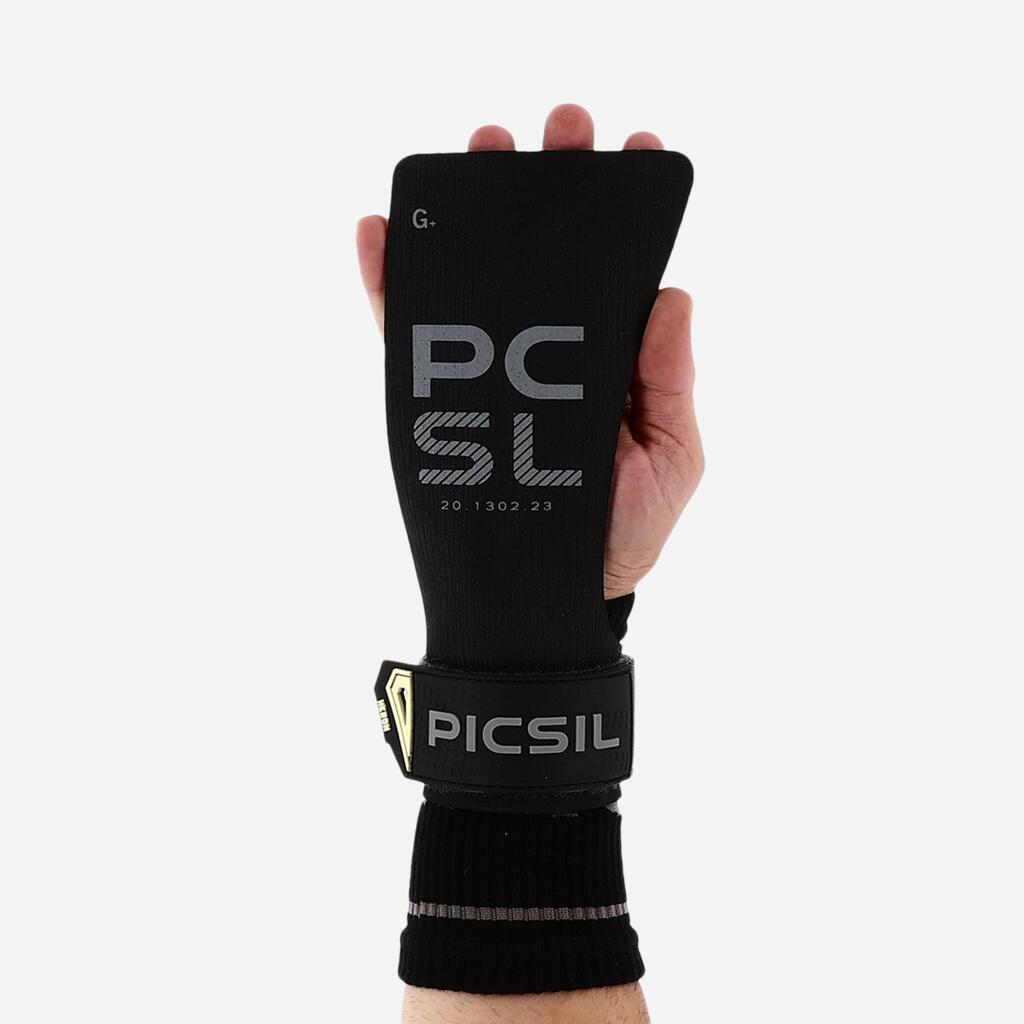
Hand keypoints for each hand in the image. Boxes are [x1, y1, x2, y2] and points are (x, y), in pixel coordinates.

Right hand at [357, 104, 702, 599]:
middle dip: (551, 184)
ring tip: (480, 154)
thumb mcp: (671, 456)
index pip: (617, 270)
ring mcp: (491, 369)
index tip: (635, 149)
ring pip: (475, 277)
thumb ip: (670, 380)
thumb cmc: (627, 529)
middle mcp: (550, 350)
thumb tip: (674, 295)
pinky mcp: (438, 398)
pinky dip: (388, 283)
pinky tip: (379, 232)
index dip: (626, 209)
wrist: (557, 590)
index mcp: (613, 357)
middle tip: (558, 129)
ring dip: (472, 210)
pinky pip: (406, 334)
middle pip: (545, 254)